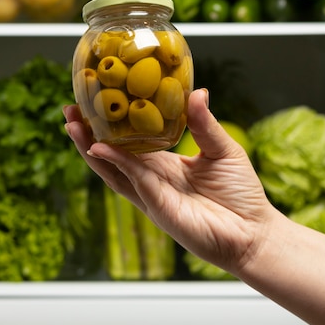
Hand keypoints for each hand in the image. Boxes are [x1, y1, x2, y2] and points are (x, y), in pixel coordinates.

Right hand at [64, 88, 275, 277]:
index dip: (110, 126)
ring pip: (112, 171)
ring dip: (90, 150)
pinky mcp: (157, 207)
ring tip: (72, 125)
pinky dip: (116, 163)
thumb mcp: (222, 150)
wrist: (254, 232)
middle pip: (111, 157)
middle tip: (70, 110)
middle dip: (88, 135)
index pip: (129, 143)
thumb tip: (197, 91)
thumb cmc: (240, 194)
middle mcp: (151, 180)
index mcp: (164, 165)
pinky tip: (101, 147)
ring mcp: (151, 195)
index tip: (94, 103)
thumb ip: (204, 124)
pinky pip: (132, 180)